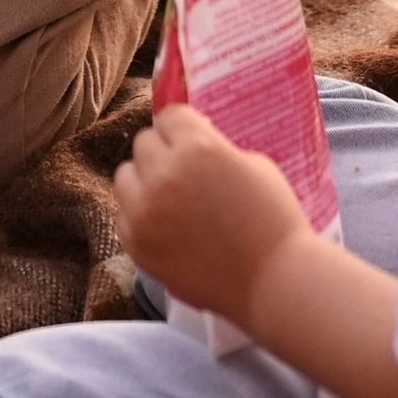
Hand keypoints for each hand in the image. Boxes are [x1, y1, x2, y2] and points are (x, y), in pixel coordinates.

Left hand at [113, 103, 310, 330]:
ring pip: (125, 176)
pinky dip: (141, 215)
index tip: (190, 137)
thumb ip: (215, 147)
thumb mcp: (253, 164)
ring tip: (171, 198)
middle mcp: (165, 174)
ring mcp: (146, 211)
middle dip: (164, 152)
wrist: (273, 282)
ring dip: (145, 180)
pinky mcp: (137, 243)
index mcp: (198, 147)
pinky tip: (167, 225)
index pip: (169, 115)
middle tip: (185, 171)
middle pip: (143, 142)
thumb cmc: (273, 221)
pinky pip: (124, 213)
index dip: (182, 126)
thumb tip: (191, 141)